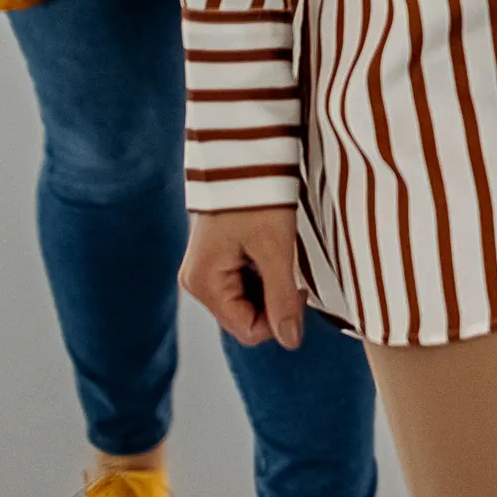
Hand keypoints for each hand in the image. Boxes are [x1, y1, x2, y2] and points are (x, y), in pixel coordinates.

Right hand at [183, 206, 307, 348]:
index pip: (249, 330)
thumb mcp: (276, 249)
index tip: (299, 285)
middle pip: (247, 316)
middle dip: (275, 298)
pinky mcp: (216, 257)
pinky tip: (270, 245)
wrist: (242, 155)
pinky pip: (245, 281)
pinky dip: (264, 270)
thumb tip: (290, 341)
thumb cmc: (257, 197)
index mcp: (204, 284)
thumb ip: (282, 298)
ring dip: (271, 282)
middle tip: (291, 264)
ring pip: (249, 299)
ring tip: (279, 250)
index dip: (281, 316)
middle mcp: (198, 282)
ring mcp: (206, 269)